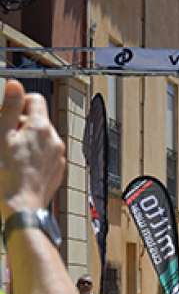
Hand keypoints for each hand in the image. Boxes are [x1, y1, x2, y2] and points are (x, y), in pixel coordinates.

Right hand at [0, 80, 66, 216]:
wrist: (22, 208)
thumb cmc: (7, 174)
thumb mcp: (1, 135)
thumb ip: (9, 108)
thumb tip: (15, 85)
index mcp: (41, 127)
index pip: (35, 99)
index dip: (18, 103)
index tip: (6, 114)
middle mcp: (55, 140)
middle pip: (38, 120)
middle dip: (20, 123)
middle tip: (3, 136)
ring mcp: (58, 157)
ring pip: (42, 139)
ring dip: (27, 140)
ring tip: (10, 154)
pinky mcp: (57, 171)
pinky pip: (45, 156)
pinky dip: (33, 156)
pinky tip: (19, 166)